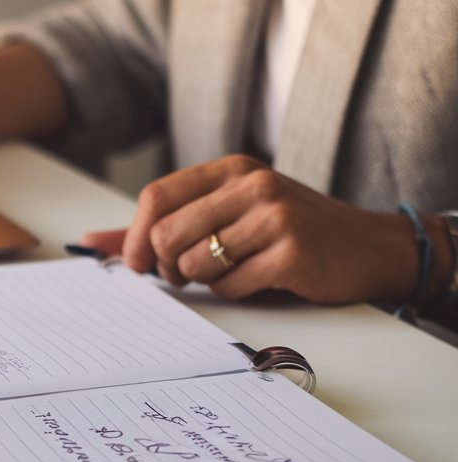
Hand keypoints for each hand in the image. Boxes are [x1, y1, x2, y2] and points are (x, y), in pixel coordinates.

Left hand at [80, 155, 430, 306]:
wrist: (371, 247)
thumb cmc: (289, 231)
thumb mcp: (231, 211)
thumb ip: (166, 223)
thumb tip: (90, 243)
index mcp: (231, 169)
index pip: (157, 195)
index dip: (134, 235)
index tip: (134, 262)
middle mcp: (251, 184)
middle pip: (168, 232)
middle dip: (165, 265)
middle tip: (182, 275)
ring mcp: (274, 217)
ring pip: (195, 262)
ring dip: (201, 280)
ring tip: (227, 273)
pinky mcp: (291, 253)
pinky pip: (230, 285)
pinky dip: (233, 292)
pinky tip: (257, 280)